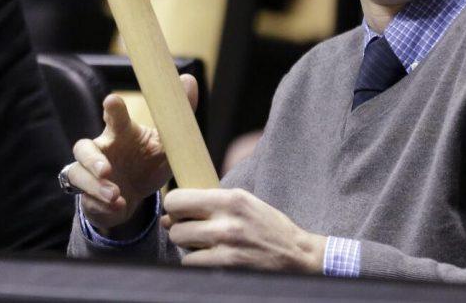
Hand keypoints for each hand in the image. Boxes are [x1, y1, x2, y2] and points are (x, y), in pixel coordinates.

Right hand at [66, 74, 197, 231]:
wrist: (134, 197)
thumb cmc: (147, 162)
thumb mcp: (167, 143)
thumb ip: (178, 114)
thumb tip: (189, 78)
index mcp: (121, 133)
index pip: (113, 117)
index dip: (112, 108)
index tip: (112, 101)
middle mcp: (101, 150)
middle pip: (83, 147)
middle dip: (91, 157)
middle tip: (106, 169)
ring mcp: (90, 173)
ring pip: (78, 173)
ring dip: (96, 185)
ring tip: (115, 194)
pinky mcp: (88, 194)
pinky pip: (87, 198)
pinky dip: (102, 203)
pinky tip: (118, 205)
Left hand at [162, 187, 325, 273]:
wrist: (298, 256)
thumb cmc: (267, 227)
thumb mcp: (242, 202)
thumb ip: (208, 204)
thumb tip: (167, 217)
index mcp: (230, 199)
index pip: (178, 200)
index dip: (174, 207)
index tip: (180, 212)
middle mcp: (227, 221)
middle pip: (175, 226)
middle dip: (180, 229)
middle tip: (193, 231)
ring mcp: (227, 246)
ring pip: (182, 246)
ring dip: (189, 248)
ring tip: (205, 245)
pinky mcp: (229, 267)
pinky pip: (193, 264)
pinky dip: (197, 263)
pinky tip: (212, 259)